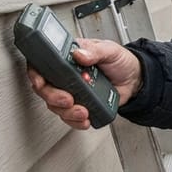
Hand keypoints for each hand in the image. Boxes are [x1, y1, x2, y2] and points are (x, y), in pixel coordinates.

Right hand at [27, 38, 142, 129]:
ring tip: (83, 111)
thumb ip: (94, 51)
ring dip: (67, 112)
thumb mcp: (109, 50)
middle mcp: (66, 76)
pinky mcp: (81, 105)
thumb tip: (79, 54)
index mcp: (68, 58)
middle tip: (68, 99)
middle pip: (46, 89)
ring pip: (56, 106)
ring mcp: (72, 92)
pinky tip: (85, 119)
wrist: (135, 79)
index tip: (40, 82)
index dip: (36, 73)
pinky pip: (70, 117)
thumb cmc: (120, 61)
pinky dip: (75, 121)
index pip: (43, 64)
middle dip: (54, 97)